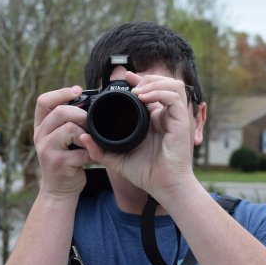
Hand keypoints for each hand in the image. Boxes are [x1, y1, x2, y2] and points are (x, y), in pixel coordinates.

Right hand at [33, 86, 91, 199]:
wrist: (59, 189)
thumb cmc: (65, 159)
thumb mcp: (60, 138)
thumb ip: (68, 122)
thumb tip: (89, 101)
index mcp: (41, 126)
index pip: (43, 101)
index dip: (61, 92)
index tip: (78, 90)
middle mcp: (40, 136)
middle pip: (60, 112)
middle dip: (81, 113)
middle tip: (91, 121)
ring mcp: (47, 150)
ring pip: (70, 130)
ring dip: (87, 133)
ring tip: (92, 140)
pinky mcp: (59, 163)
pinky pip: (81, 151)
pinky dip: (92, 151)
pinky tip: (94, 155)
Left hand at [81, 71, 197, 201]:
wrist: (164, 187)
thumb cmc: (147, 174)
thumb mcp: (118, 159)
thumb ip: (101, 149)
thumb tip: (83, 136)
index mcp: (155, 121)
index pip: (153, 92)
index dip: (141, 80)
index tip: (126, 77)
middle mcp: (167, 117)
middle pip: (166, 83)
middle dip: (149, 77)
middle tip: (131, 80)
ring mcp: (175, 119)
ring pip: (174, 86)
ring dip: (155, 82)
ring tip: (138, 90)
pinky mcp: (181, 123)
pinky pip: (174, 99)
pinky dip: (159, 93)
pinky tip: (144, 98)